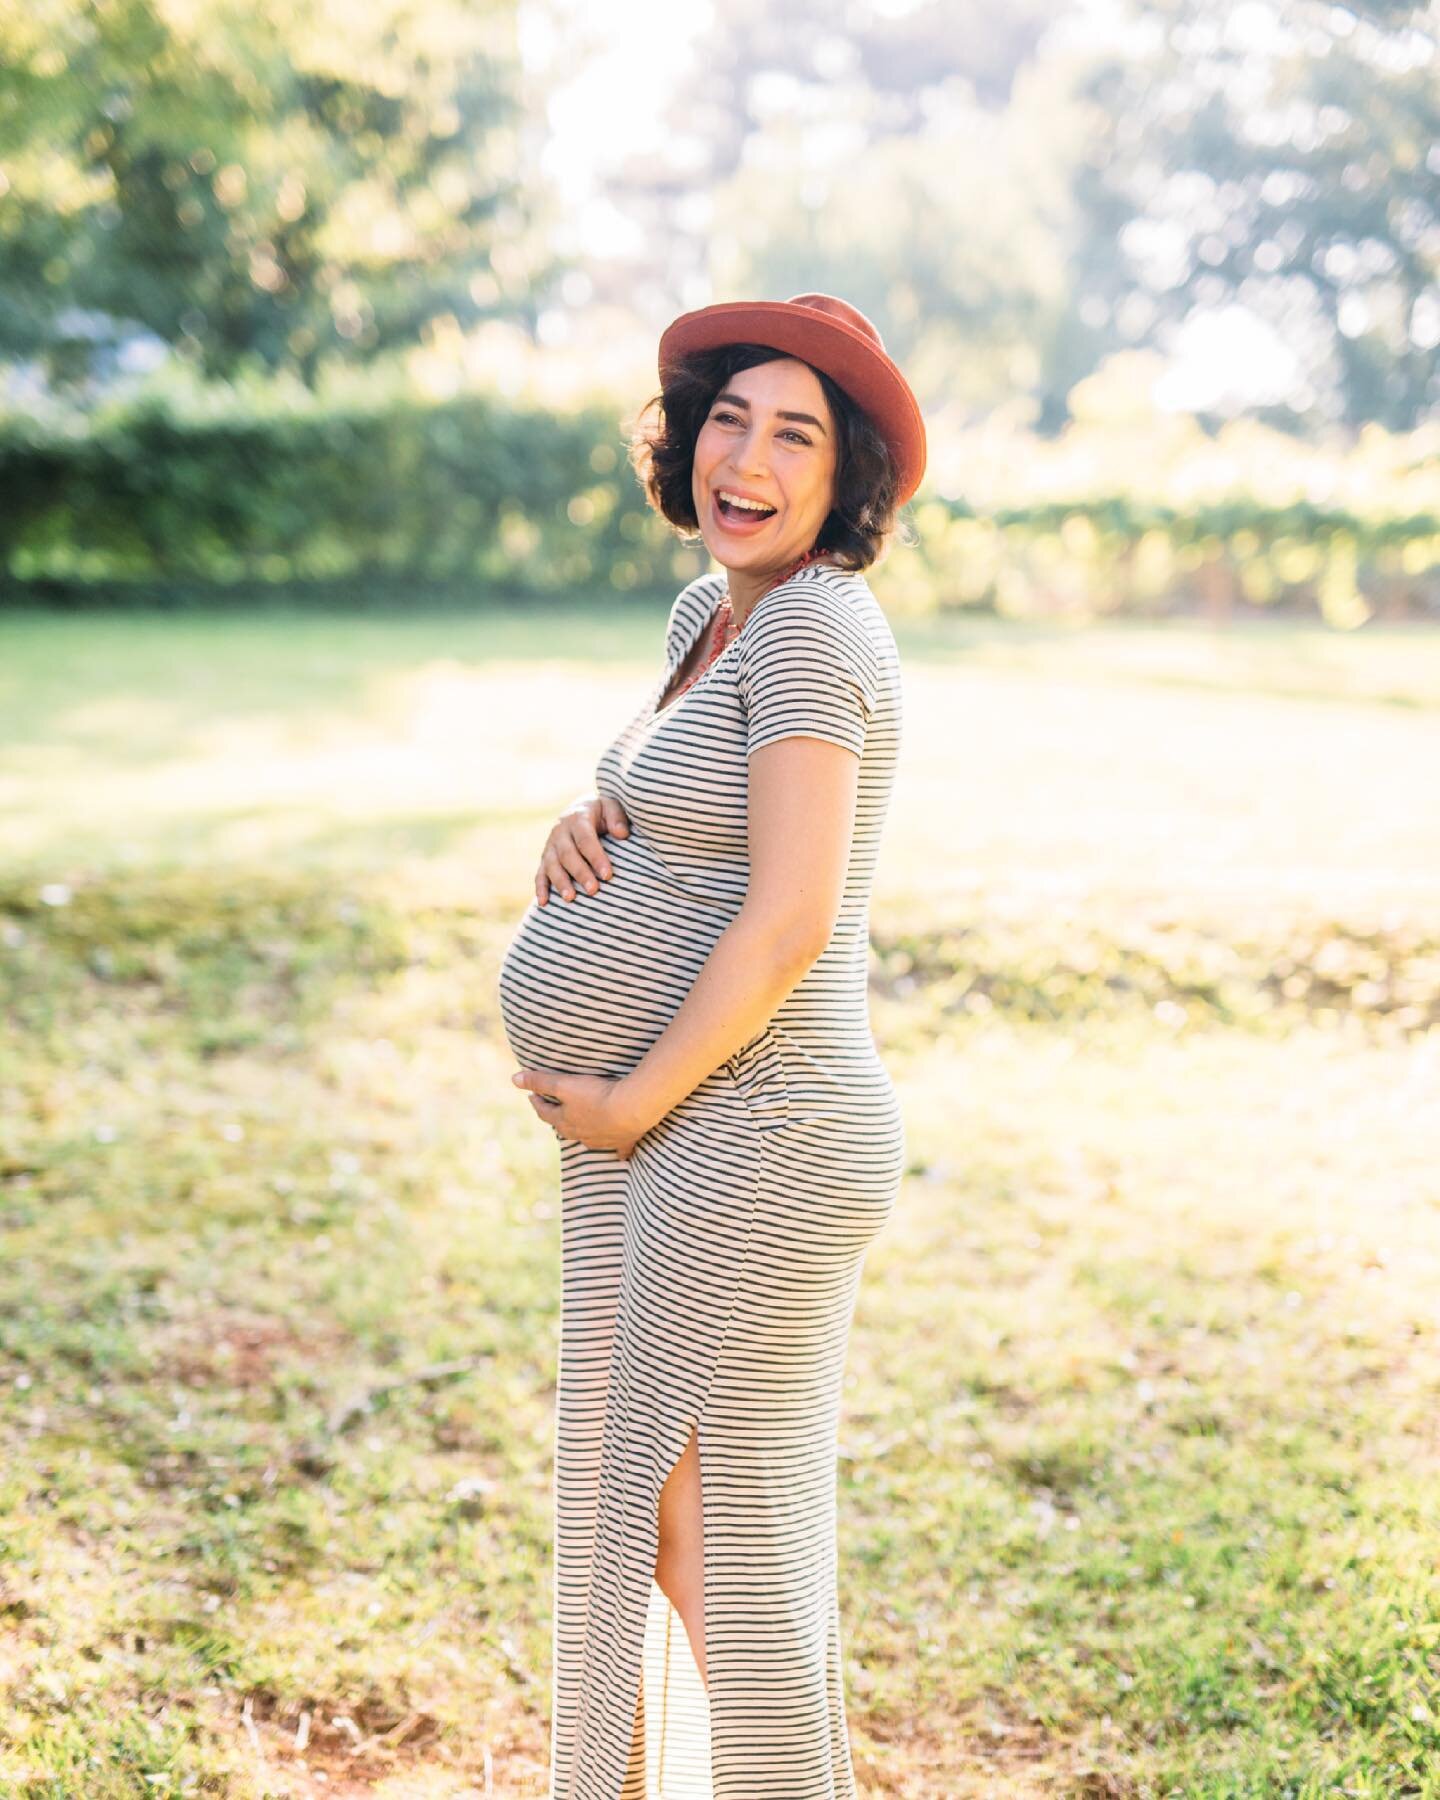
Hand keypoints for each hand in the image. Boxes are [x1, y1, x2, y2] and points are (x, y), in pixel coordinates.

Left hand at [511, 1068, 651, 1157]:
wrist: (630, 1109)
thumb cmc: (596, 1094)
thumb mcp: (564, 1084)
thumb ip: (540, 1081)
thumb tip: (513, 1079)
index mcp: (565, 1121)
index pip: (545, 1112)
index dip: (537, 1102)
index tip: (531, 1096)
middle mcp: (580, 1134)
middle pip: (564, 1128)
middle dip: (558, 1119)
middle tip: (554, 1110)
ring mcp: (602, 1140)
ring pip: (588, 1139)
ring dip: (583, 1133)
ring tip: (582, 1126)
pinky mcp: (623, 1142)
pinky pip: (620, 1150)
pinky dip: (619, 1152)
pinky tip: (621, 1156)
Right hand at [535, 793, 631, 905]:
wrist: (580, 809)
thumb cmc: (602, 812)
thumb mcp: (611, 806)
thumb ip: (617, 817)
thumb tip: (621, 833)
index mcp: (577, 819)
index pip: (586, 840)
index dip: (596, 858)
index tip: (608, 875)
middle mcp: (560, 832)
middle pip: (568, 855)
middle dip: (580, 873)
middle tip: (593, 890)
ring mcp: (550, 845)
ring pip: (552, 865)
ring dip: (560, 882)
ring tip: (570, 898)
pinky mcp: (545, 858)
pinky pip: (540, 873)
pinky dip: (541, 888)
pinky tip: (544, 903)